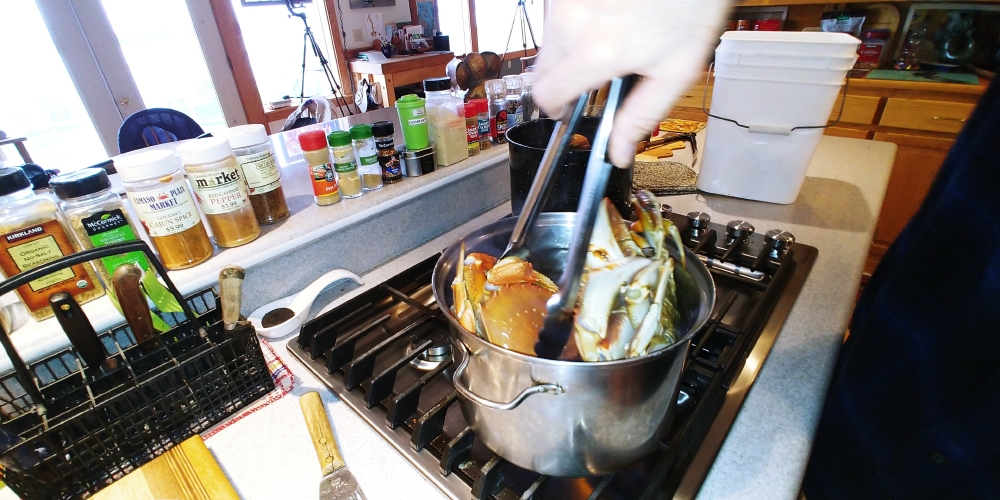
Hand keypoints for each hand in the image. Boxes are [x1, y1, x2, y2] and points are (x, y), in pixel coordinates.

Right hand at [532, 0, 728, 167]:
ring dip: (570, 46)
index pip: (545, 95)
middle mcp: (571, 24)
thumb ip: (641, 115)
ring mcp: (566, 0)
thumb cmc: (690, 5)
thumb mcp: (677, 70)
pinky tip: (610, 14)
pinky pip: (560, 13)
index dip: (555, 108)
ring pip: (550, 38)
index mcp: (596, 54)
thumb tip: (617, 152)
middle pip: (541, 68)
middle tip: (593, 76)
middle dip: (562, 79)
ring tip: (611, 36)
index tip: (567, 109)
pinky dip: (577, 21)